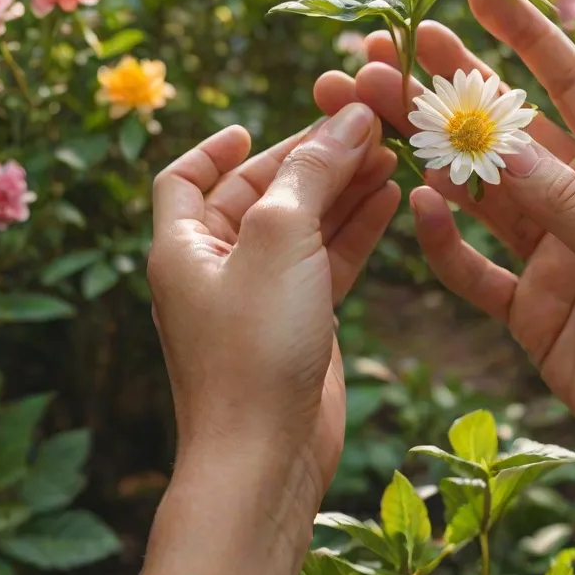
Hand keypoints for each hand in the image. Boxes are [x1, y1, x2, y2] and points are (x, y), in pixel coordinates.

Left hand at [147, 106, 399, 506]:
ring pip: (305, 224)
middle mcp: (219, 266)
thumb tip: (349, 119)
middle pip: (262, 193)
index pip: (186, 179)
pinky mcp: (303, 320)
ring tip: (388, 153)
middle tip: (362, 126)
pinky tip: (390, 198)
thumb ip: (312, 173)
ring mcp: (264, 296)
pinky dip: (357, 228)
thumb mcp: (278, 239)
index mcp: (185, 245)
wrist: (267, 455)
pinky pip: (329, 259)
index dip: (215, 149)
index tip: (252, 128)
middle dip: (309, 158)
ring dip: (342, 188)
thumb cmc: (254, 345)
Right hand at [315, 0, 574, 483]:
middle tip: (388, 51)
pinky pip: (475, 264)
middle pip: (507, 132)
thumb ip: (567, 205)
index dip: (524, 33)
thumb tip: (500, 144)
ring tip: (374, 112)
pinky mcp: (530, 302)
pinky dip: (445, 240)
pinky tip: (417, 207)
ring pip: (481, 190)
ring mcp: (554, 249)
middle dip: (450, 89)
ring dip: (430, 155)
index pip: (570, 84)